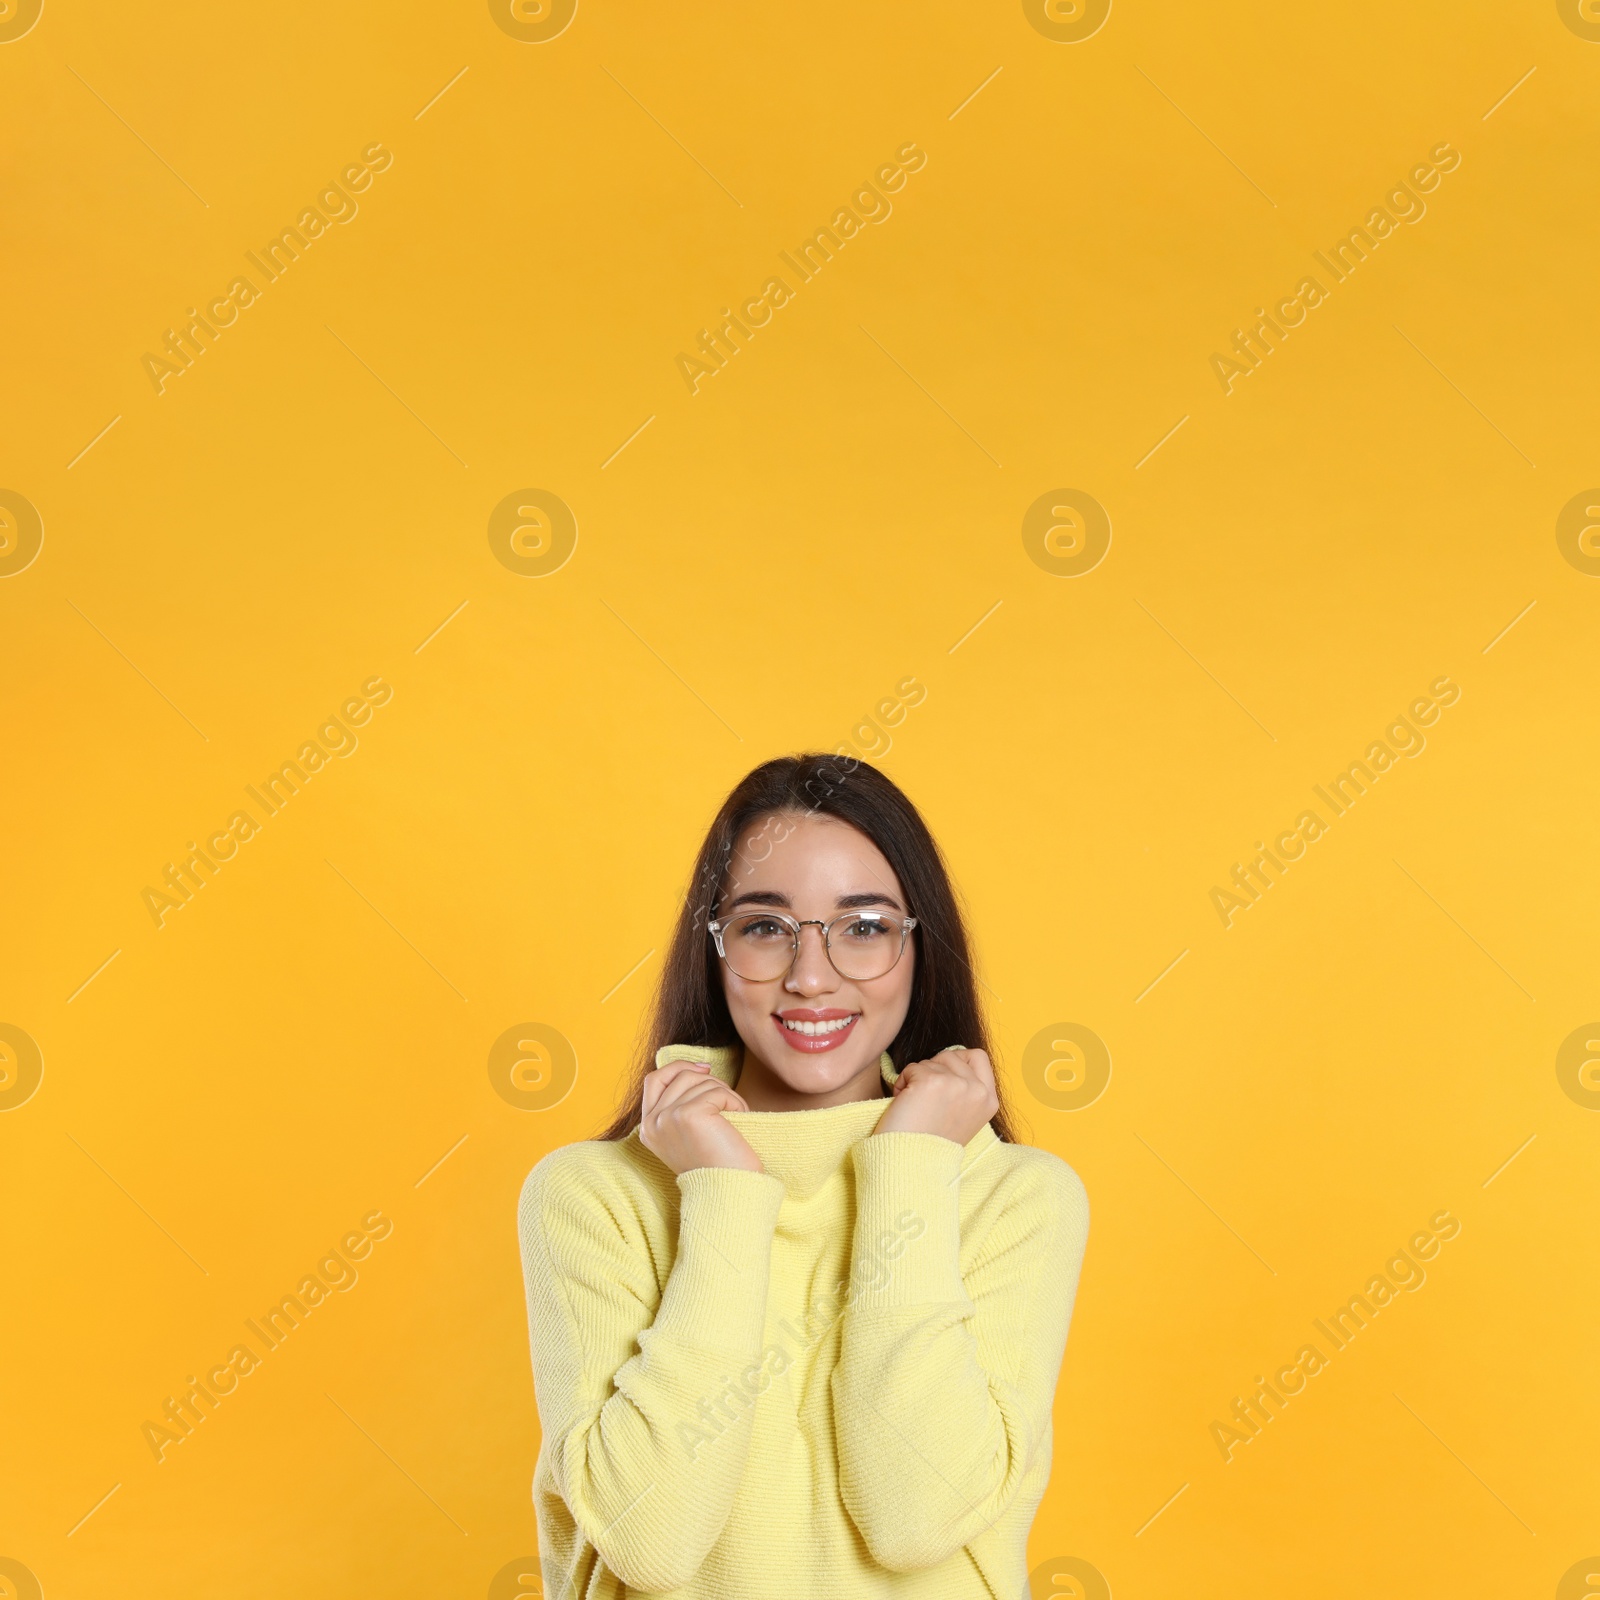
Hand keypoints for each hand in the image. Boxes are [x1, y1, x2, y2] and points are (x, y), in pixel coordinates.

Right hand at [640, 1059, 763, 1174]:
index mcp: (648, 1128)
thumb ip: (680, 1104)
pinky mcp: (688, 1115)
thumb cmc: (717, 1163)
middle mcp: (652, 1123)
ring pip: (701, 1081)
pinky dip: (735, 1101)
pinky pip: (718, 1091)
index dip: (679, 1067)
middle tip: (727, 1101)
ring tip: (735, 1117)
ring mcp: (667, 1118)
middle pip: (681, 1075)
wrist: (730, 1193)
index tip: (706, 1069)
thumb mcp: (688, 1132)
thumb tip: (697, 1067)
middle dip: (709, 1081)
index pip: (654, 1079)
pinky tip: (739, 1120)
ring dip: (726, 1093)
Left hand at [872, 1047, 997, 1145]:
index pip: (978, 1056)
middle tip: (926, 1099)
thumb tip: (952, 1060)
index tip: (943, 1079)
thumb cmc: (931, 1142)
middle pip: (951, 1055)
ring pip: (930, 1061)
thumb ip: (965, 1090)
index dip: (956, 1061)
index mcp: (989, 1101)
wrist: (912, 1165)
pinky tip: (904, 1105)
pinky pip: (912, 1067)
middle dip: (933, 1070)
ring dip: (916, 1078)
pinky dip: (902, 1082)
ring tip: (915, 1106)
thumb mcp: (963, 1116)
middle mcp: (978, 1091)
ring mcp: (958, 1085)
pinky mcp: (933, 1082)